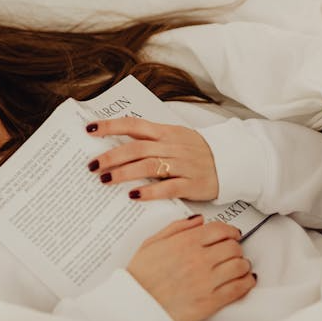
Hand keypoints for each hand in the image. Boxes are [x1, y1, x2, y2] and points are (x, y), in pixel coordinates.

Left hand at [87, 117, 218, 200]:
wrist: (232, 162)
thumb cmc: (199, 151)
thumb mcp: (176, 137)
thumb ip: (151, 139)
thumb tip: (119, 141)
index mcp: (166, 132)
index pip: (134, 125)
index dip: (111, 126)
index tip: (90, 129)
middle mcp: (172, 146)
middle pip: (136, 148)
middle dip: (111, 156)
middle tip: (92, 165)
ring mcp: (182, 165)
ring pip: (148, 166)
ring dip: (124, 173)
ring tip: (105, 180)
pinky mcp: (192, 184)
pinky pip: (168, 188)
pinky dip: (149, 191)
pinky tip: (133, 195)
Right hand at [126, 215, 255, 320]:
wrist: (135, 307)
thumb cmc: (140, 275)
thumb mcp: (152, 243)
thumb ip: (177, 227)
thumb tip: (199, 219)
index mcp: (186, 242)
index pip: (220, 229)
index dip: (230, 231)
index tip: (232, 235)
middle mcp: (199, 259)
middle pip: (233, 246)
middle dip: (235, 247)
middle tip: (232, 252)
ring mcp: (207, 280)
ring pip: (240, 265)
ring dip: (242, 264)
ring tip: (239, 267)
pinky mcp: (211, 301)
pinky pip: (239, 288)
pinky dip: (247, 282)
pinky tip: (246, 281)